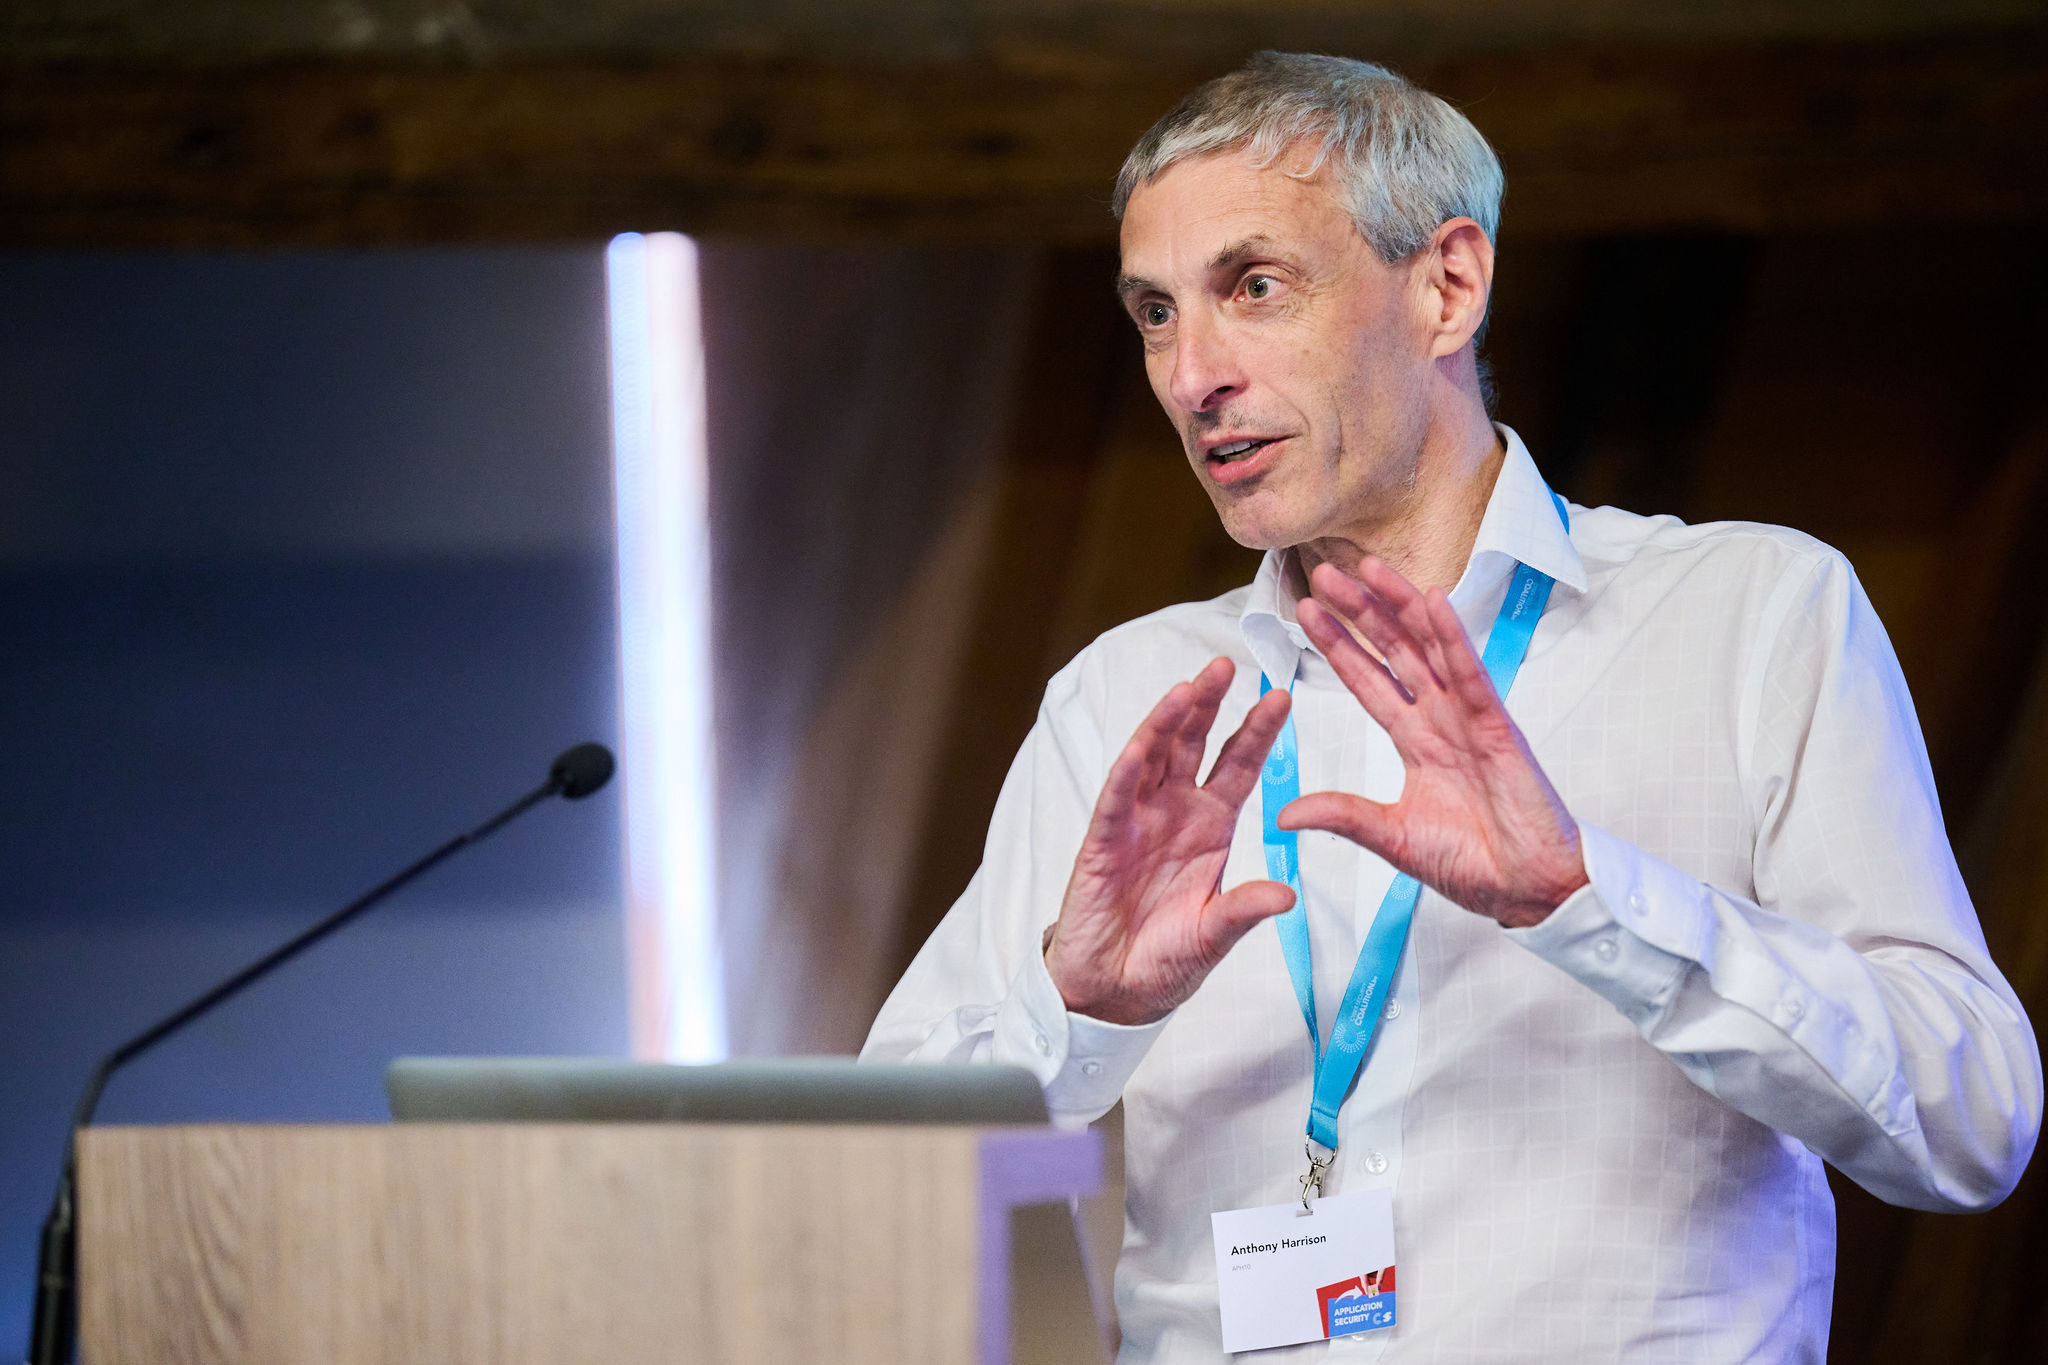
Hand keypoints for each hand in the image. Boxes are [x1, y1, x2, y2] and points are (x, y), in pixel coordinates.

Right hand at [1044, 658, 1297, 1023]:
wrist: (1114, 990)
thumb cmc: (1164, 959)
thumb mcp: (1215, 935)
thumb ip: (1245, 910)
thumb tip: (1287, 895)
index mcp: (1210, 827)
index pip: (1237, 766)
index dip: (1257, 732)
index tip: (1281, 697)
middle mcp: (1175, 813)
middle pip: (1194, 746)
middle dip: (1210, 705)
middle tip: (1227, 665)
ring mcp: (1137, 822)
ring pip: (1153, 760)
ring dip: (1167, 723)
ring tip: (1187, 689)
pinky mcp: (1103, 841)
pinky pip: (1116, 800)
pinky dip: (1127, 773)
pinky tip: (1140, 748)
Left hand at [1280, 558, 1586, 928]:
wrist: (1527, 892)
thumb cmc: (1473, 865)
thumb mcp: (1392, 837)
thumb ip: (1344, 816)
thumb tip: (1285, 814)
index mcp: (1418, 742)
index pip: (1370, 681)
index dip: (1339, 646)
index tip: (1307, 612)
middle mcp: (1441, 720)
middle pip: (1393, 652)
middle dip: (1359, 613)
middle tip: (1323, 573)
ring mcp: (1470, 719)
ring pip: (1429, 649)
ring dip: (1399, 606)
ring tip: (1367, 567)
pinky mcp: (1498, 729)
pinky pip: (1472, 674)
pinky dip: (1453, 638)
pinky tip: (1433, 601)